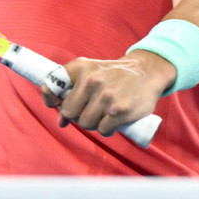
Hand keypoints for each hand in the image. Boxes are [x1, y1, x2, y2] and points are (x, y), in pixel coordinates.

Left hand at [41, 51, 170, 135]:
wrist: (146, 71)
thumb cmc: (114, 75)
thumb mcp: (91, 71)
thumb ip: (72, 92)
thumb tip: (60, 122)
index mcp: (82, 68)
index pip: (53, 86)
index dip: (51, 99)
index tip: (57, 105)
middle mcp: (93, 81)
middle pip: (70, 113)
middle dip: (78, 116)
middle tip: (91, 110)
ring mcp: (107, 96)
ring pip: (86, 124)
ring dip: (94, 124)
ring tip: (105, 114)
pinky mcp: (120, 110)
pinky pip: (103, 130)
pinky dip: (107, 130)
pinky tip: (113, 121)